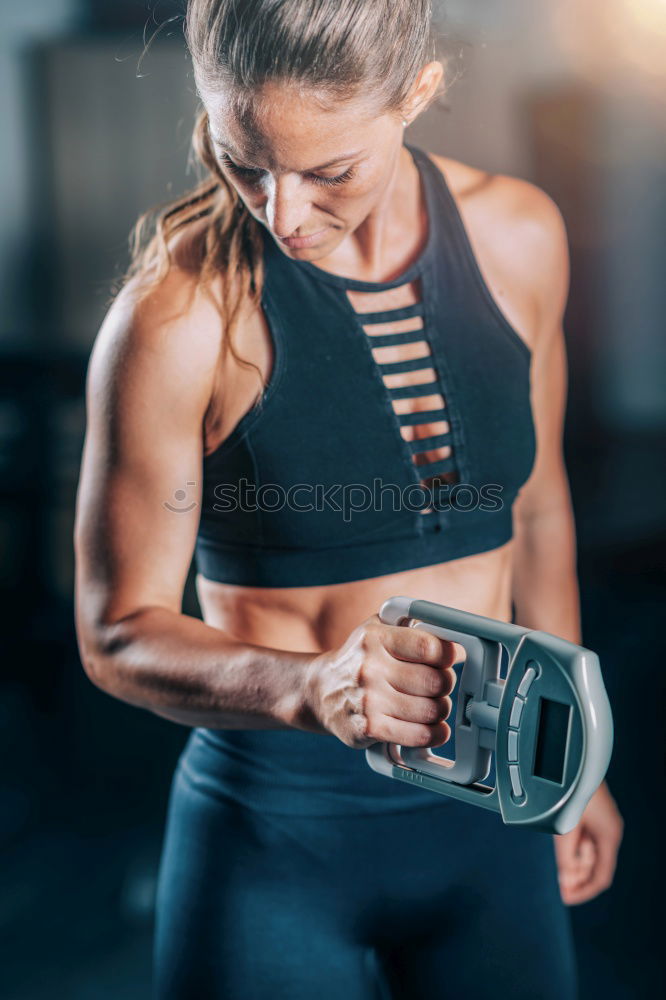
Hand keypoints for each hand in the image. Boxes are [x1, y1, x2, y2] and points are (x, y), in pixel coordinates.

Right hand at [304, 613, 457, 749]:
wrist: (319, 691)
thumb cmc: (360, 658)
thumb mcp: (377, 629)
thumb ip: (412, 627)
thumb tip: (456, 644)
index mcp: (375, 638)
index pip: (429, 646)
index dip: (448, 654)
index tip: (449, 659)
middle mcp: (369, 668)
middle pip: (435, 681)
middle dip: (445, 684)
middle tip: (439, 685)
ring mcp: (368, 701)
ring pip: (431, 710)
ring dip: (441, 710)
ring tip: (434, 705)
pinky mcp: (368, 729)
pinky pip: (418, 735)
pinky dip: (435, 733)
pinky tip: (435, 728)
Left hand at [554, 781, 623, 904]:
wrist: (576, 760)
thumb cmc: (574, 789)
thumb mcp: (567, 826)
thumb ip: (566, 855)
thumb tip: (566, 880)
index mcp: (608, 836)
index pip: (602, 876)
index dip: (586, 891)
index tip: (569, 898)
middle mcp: (608, 831)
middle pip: (595, 865)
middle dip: (578, 878)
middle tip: (562, 887)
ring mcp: (601, 822)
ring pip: (589, 852)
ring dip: (576, 864)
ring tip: (561, 873)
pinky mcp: (593, 813)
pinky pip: (586, 839)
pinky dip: (575, 849)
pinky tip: (564, 852)